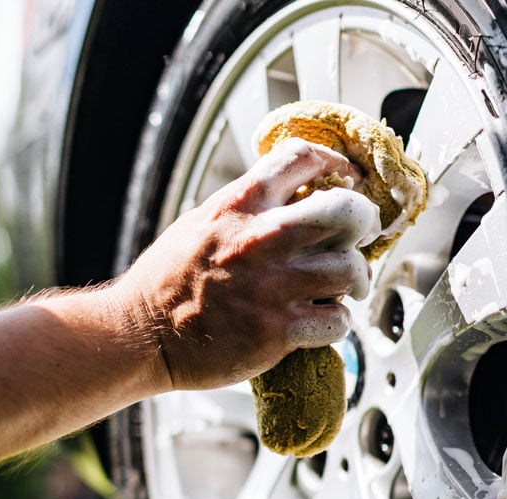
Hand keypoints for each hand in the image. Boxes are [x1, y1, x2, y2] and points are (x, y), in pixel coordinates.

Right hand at [114, 138, 381, 390]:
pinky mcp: (276, 331)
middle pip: (346, 211)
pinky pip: (337, 321)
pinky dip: (338, 322)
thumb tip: (298, 192)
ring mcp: (271, 286)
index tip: (348, 177)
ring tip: (348, 287)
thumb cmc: (170, 278)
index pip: (302, 157)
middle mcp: (259, 239)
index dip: (336, 162)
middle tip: (363, 236)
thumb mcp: (203, 220)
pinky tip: (324, 319)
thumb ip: (250, 205)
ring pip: (351, 269)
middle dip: (365, 221)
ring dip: (357, 279)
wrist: (141, 334)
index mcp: (239, 204)